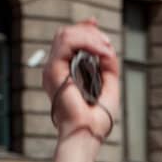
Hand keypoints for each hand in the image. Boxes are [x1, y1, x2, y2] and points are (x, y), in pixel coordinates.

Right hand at [41, 20, 120, 143]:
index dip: (84, 29)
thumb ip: (108, 66)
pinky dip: (86, 42)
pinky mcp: (53, 70)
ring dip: (90, 36)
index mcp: (66, 72)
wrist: (88, 132)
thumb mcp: (109, 86)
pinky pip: (67, 42)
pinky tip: (100, 51)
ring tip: (105, 49)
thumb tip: (108, 48)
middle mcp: (56, 69)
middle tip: (107, 46)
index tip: (99, 28)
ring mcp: (52, 69)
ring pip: (66, 34)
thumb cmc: (97, 119)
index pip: (69, 40)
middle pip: (68, 34)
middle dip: (90, 33)